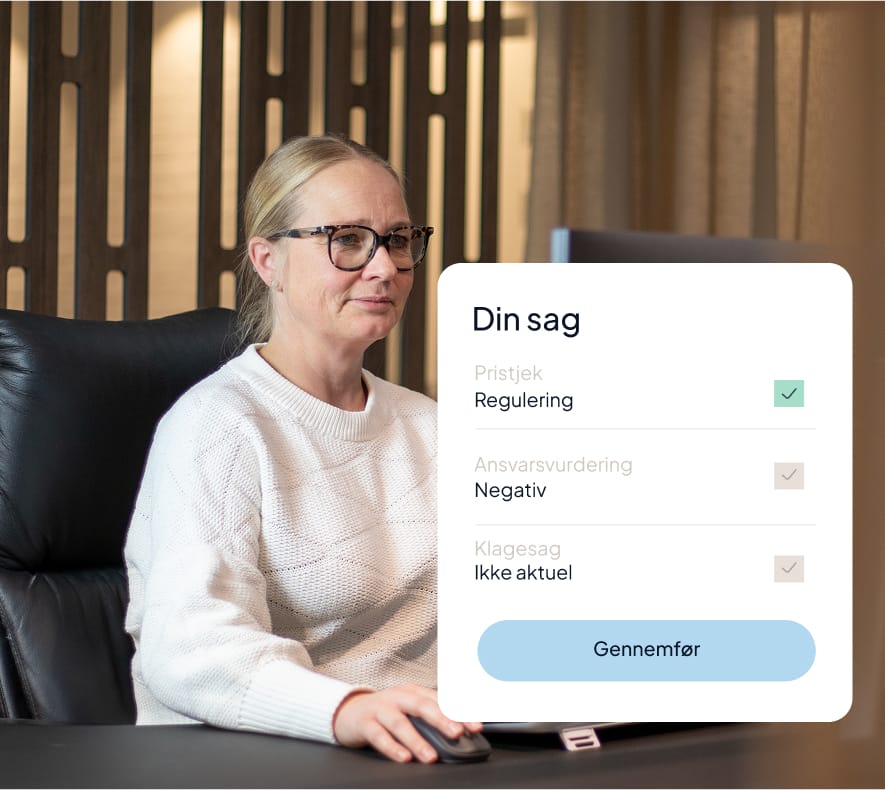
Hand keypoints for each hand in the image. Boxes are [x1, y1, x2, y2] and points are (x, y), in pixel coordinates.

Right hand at [331, 685, 482, 762]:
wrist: (348, 711)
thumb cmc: (385, 712)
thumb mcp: (408, 710)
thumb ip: (429, 719)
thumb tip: (457, 734)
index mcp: (413, 692)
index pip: (440, 701)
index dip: (458, 713)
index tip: (476, 726)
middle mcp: (398, 697)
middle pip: (421, 706)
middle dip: (441, 719)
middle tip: (456, 733)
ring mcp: (380, 708)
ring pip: (400, 723)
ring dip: (417, 740)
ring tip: (430, 756)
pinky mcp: (364, 723)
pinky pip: (379, 736)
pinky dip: (392, 747)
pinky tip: (404, 758)